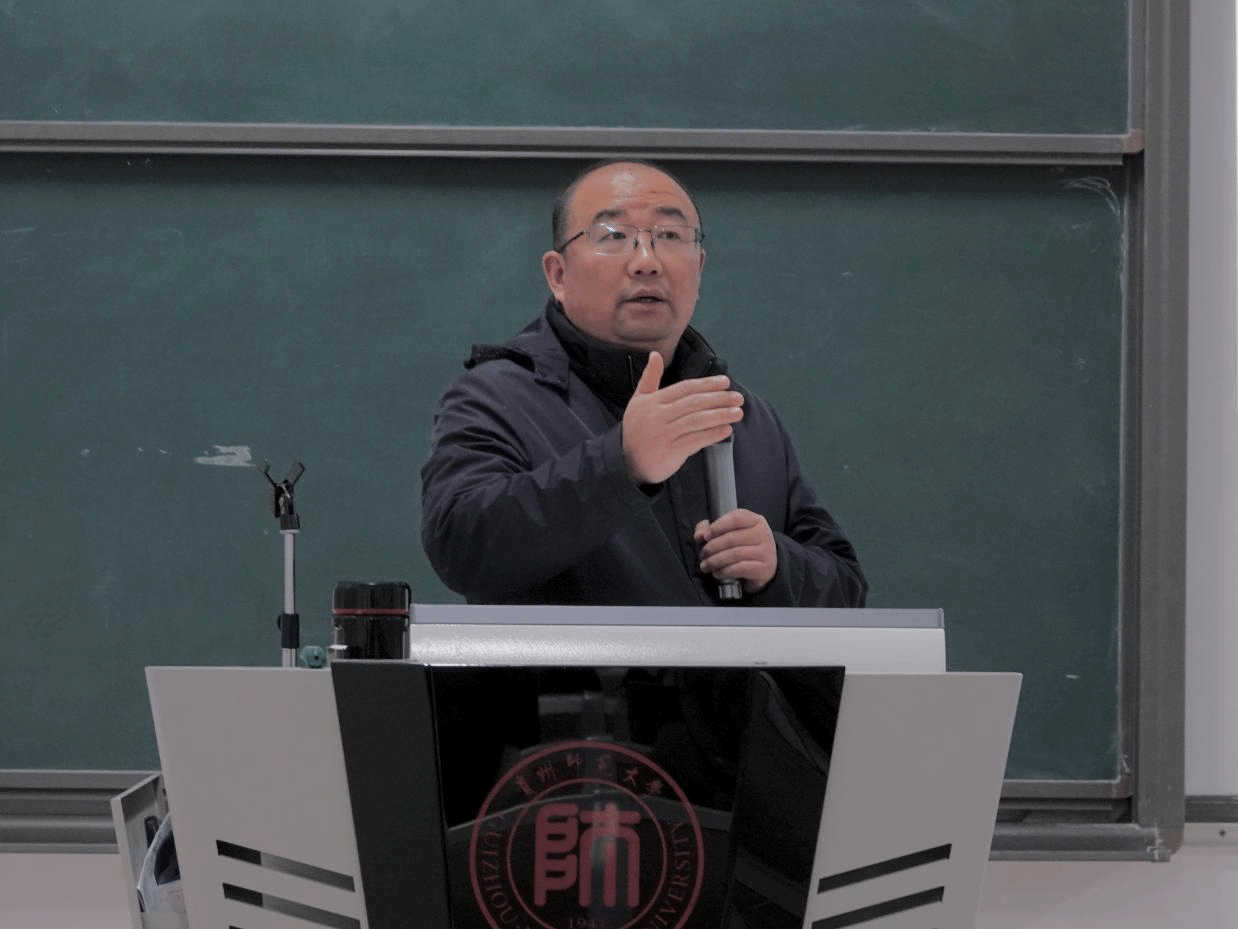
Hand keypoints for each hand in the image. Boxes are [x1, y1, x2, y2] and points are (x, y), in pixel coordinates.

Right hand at [622, 351, 743, 484]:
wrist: (625, 462)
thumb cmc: (636, 430)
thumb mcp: (638, 401)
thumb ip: (649, 379)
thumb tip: (655, 354)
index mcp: (652, 401)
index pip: (684, 389)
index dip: (706, 384)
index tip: (725, 383)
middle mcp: (657, 416)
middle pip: (693, 403)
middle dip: (719, 399)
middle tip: (738, 397)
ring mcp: (663, 434)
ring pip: (697, 421)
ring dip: (720, 415)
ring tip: (738, 412)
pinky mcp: (669, 452)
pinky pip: (695, 440)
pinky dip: (712, 434)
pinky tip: (726, 430)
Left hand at [694, 509, 777, 594]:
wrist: (762, 568)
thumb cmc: (742, 548)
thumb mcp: (727, 533)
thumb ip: (709, 529)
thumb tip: (700, 534)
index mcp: (755, 520)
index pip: (736, 518)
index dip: (718, 526)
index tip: (706, 536)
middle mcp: (763, 534)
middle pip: (732, 538)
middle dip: (712, 548)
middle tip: (702, 555)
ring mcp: (766, 551)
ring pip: (735, 554)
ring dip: (715, 561)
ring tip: (706, 566)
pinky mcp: (764, 568)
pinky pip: (740, 569)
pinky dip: (725, 571)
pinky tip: (717, 573)